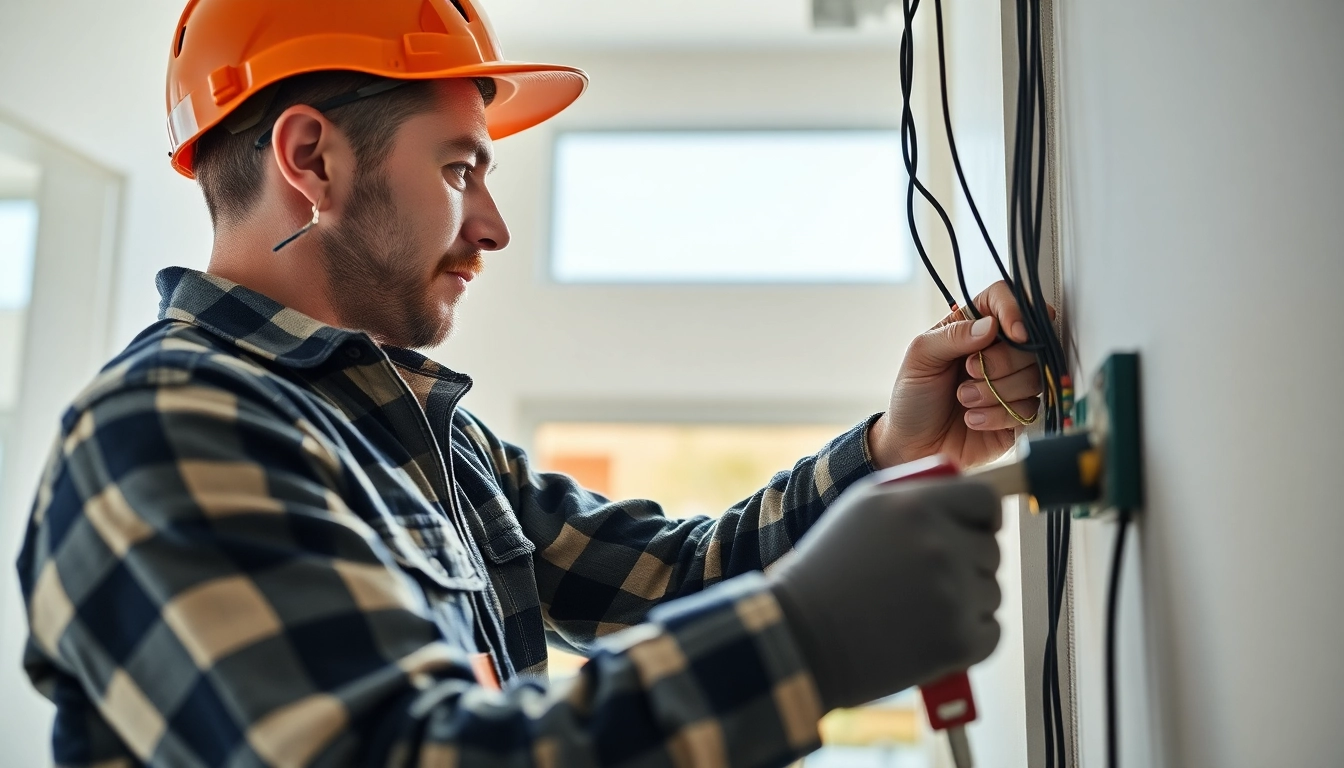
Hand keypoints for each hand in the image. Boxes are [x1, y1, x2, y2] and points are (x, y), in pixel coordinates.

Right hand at [768, 477, 1002, 710]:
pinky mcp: (958, 641)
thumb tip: (964, 503)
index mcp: (916, 506)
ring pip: (991, 593)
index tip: (976, 532)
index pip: (986, 501)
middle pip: (991, 550)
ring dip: (965, 603)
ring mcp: (952, 594)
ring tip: (916, 612)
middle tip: (924, 583)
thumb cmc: (827, 572)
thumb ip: (915, 495)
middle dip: (967, 565)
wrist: (800, 635)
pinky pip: (990, 633)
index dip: (984, 518)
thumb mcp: (860, 509)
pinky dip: (968, 639)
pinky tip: (928, 636)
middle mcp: (940, 545)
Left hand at [869, 282, 1049, 469]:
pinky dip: (997, 415)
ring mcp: (1011, 383)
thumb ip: (952, 335)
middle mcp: (997, 352)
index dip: (1015, 310)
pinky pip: (1029, 409)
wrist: (913, 446)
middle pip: (1030, 342)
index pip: (1004, 299)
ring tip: (963, 400)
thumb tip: (991, 324)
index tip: (1013, 332)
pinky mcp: (1017, 414)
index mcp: (972, 328)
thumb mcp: (920, 358)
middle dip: (998, 362)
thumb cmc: (913, 399)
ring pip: (1033, 377)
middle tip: (968, 372)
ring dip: (994, 392)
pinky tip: (973, 419)